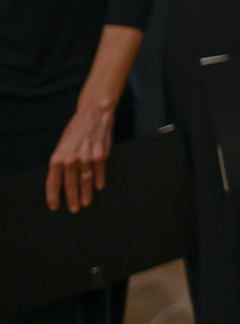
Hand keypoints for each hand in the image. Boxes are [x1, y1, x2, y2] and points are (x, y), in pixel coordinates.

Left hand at [45, 97, 116, 211]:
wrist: (93, 114)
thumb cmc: (76, 129)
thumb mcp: (63, 145)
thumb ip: (62, 162)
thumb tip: (62, 179)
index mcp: (58, 157)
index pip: (53, 182)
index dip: (53, 196)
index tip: (55, 206)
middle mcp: (71, 159)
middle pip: (70, 185)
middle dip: (71, 199)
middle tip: (74, 209)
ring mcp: (87, 158)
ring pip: (85, 181)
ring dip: (86, 194)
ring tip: (86, 202)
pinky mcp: (101, 155)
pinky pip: (99, 172)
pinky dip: (99, 180)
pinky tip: (98, 187)